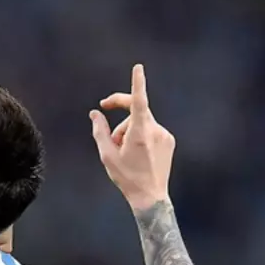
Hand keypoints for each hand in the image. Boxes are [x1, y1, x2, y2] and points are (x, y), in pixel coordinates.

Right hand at [89, 64, 174, 210]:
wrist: (150, 196)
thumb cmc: (126, 177)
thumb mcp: (107, 155)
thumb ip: (99, 131)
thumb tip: (95, 113)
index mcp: (139, 133)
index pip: (138, 102)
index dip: (137, 83)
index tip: (138, 68)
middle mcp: (155, 131)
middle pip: (135, 111)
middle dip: (118, 117)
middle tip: (103, 116)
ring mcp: (165, 135)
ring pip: (141, 123)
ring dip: (128, 131)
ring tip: (123, 152)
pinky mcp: (169, 141)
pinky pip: (151, 130)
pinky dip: (140, 136)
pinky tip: (137, 154)